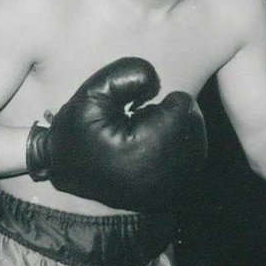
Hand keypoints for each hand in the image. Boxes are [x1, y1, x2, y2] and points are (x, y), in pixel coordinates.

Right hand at [26, 57, 207, 210]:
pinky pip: (190, 156)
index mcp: (155, 146)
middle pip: (193, 120)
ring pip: (194, 137)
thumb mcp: (90, 97)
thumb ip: (125, 74)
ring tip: (139, 141)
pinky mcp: (178, 191)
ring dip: (171, 131)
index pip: (184, 105)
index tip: (133, 113)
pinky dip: (172, 149)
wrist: (72, 183)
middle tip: (135, 128)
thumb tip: (156, 82)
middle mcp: (174, 170)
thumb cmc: (79, 138)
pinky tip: (146, 155)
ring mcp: (179, 185)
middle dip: (168, 117)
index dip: (158, 101)